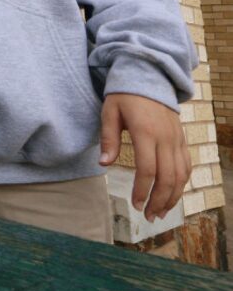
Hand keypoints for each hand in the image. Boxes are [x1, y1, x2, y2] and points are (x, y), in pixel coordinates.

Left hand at [99, 92, 190, 220]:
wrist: (148, 74)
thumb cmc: (124, 94)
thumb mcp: (110, 111)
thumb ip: (108, 138)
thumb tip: (103, 164)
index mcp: (145, 131)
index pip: (147, 169)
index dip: (142, 190)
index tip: (135, 204)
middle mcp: (165, 137)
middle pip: (168, 178)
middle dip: (158, 201)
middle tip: (147, 216)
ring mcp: (176, 138)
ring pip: (181, 175)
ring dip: (172, 197)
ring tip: (159, 212)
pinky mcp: (181, 138)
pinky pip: (186, 165)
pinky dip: (182, 183)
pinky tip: (172, 194)